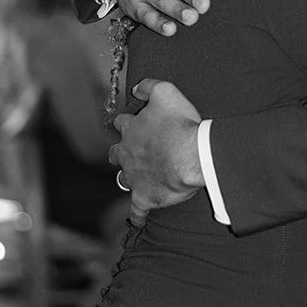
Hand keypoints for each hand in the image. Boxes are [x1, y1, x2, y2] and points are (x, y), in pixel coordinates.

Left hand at [110, 79, 205, 225]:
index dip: (127, 122)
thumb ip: (149, 86)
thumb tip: (136, 88)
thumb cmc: (180, 124)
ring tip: (136, 178)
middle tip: (132, 150)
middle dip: (120, 150)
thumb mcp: (166, 92)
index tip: (133, 122)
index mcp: (131, 129)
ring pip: (123, 178)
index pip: (121, 123)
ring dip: (128, 177)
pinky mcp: (144, 197)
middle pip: (115, 152)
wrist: (191, 155)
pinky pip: (136, 210)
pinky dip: (137, 215)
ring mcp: (134, 177)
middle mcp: (127, 153)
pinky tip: (137, 220)